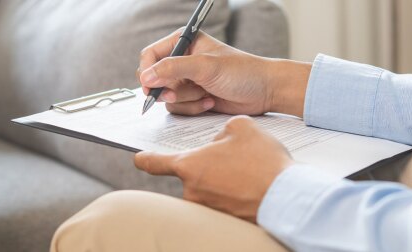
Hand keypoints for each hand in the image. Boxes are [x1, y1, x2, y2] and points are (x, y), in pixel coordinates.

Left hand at [133, 116, 291, 222]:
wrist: (287, 198)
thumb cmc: (263, 162)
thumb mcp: (241, 128)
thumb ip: (221, 130)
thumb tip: (219, 141)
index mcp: (189, 166)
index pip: (153, 162)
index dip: (144, 158)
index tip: (139, 157)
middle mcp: (191, 190)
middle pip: (191, 172)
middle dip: (208, 164)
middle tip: (235, 159)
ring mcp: (206, 208)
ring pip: (209, 186)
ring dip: (223, 179)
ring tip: (249, 173)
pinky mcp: (222, 219)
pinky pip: (223, 199)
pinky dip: (234, 192)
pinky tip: (253, 185)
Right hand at [138, 29, 311, 116]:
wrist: (265, 92)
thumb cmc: (242, 72)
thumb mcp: (206, 67)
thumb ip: (174, 69)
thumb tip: (146, 77)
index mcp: (184, 43)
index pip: (150, 55)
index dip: (147, 72)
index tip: (150, 86)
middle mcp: (182, 61)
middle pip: (155, 79)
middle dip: (168, 89)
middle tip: (177, 94)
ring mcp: (187, 80)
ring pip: (166, 96)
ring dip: (185, 100)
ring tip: (205, 95)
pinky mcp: (193, 97)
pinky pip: (178, 107)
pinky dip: (193, 108)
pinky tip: (210, 102)